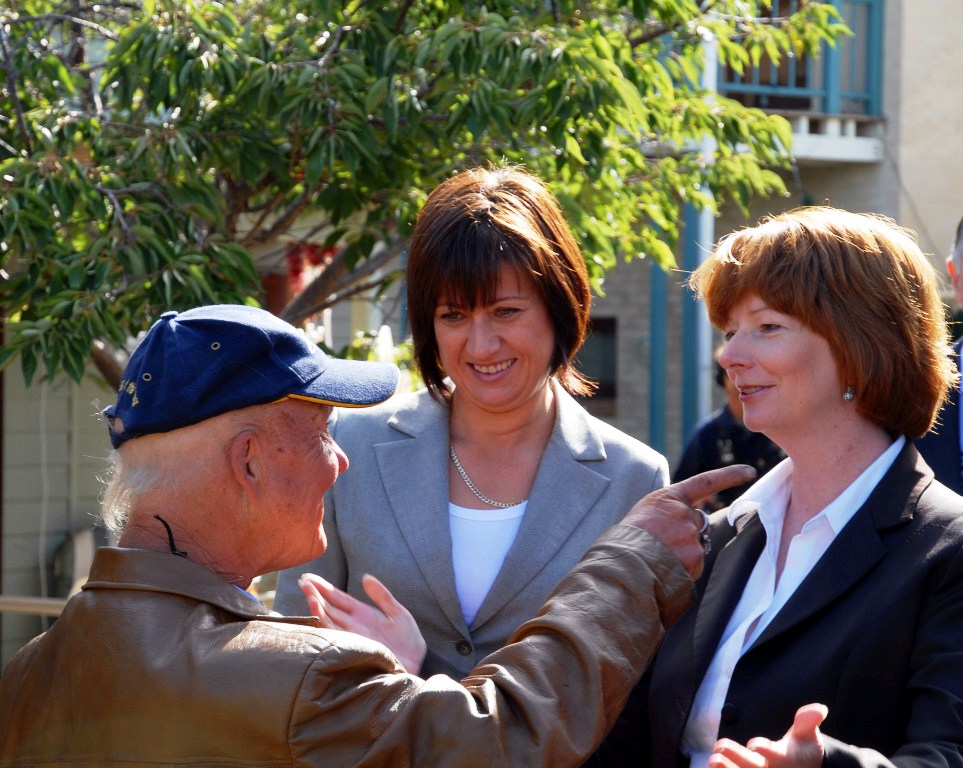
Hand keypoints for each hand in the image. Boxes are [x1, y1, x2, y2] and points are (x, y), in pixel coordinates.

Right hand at [299, 572, 426, 673]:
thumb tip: (365, 577)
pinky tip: (318, 611)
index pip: (338, 598)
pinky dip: (324, 621)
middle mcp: (352, 624)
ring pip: (327, 618)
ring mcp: (350, 636)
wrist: (415, 665)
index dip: (324, 587)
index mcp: (362, 613)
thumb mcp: (398, 613)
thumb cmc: (409, 642)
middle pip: (329, 606)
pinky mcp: (351, 647)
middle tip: (302, 581)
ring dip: (317, 605)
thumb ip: (382, 596)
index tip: (309, 577)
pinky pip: (333, 633)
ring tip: (308, 591)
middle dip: (315, 593)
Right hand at [622, 464, 756, 579]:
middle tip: (663, 546)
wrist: (621, 562)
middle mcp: (684, 512)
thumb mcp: (644, 515)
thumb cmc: (626, 540)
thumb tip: (684, 529)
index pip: (705, 482)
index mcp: (668, 498)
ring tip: (658, 559)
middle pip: (698, 522)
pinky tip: (665, 569)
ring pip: (697, 545)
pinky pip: (696, 564)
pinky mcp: (696, 555)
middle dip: (687, 534)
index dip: (729, 476)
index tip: (750, 471)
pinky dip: (685, 569)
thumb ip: (667, 514)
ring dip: (684, 554)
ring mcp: (691, 533)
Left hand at [708, 703, 827, 767]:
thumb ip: (807, 721)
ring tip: (713, 759)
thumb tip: (819, 708)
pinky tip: (713, 767)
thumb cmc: (802, 752)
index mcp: (788, 759)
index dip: (766, 751)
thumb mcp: (807, 736)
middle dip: (738, 759)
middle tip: (719, 747)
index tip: (754, 743)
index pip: (777, 756)